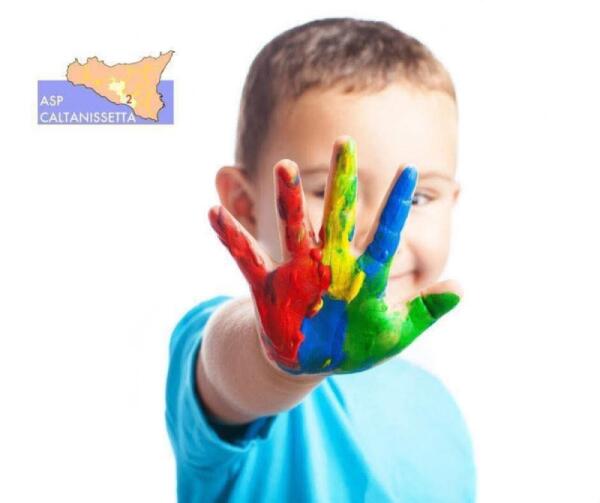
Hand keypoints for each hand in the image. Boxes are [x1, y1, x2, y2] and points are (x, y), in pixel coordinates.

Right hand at [209, 136, 459, 374]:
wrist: (311, 360)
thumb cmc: (354, 345)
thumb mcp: (395, 334)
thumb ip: (427, 312)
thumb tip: (463, 287)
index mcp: (363, 274)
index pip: (385, 234)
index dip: (398, 205)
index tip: (412, 170)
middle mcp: (330, 263)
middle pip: (339, 216)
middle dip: (342, 182)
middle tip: (345, 142)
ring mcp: (298, 273)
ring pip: (292, 228)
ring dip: (288, 200)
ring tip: (282, 166)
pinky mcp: (269, 288)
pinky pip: (246, 259)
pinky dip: (230, 238)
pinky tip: (212, 213)